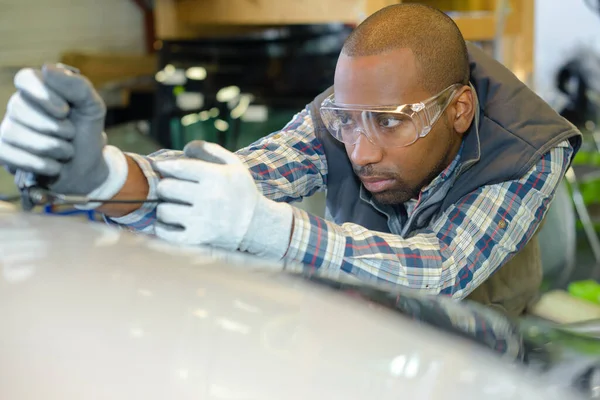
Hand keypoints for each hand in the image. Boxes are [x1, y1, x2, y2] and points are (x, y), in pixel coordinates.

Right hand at [0, 65, 127, 203]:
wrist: (86, 167)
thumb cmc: (86, 132)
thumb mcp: (92, 107)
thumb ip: (78, 86)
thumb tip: (47, 68)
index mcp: (39, 89)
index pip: (25, 79)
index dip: (43, 94)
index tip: (65, 110)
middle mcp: (19, 106)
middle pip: (18, 107)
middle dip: (54, 127)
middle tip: (71, 134)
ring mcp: (9, 129)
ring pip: (14, 133)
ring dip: (51, 147)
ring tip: (67, 151)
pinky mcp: (5, 152)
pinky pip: (10, 155)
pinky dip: (39, 164)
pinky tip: (55, 166)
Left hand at [154, 140, 293, 259]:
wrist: (256, 224)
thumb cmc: (241, 190)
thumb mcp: (233, 164)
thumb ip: (210, 150)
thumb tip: (185, 148)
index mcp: (216, 176)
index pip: (178, 167)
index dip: (165, 166)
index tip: (162, 167)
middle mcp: (208, 197)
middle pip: (166, 188)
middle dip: (165, 186)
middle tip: (169, 189)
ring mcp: (202, 220)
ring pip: (163, 210)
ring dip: (163, 207)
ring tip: (171, 206)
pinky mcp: (197, 238)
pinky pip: (166, 233)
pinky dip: (161, 228)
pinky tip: (168, 222)